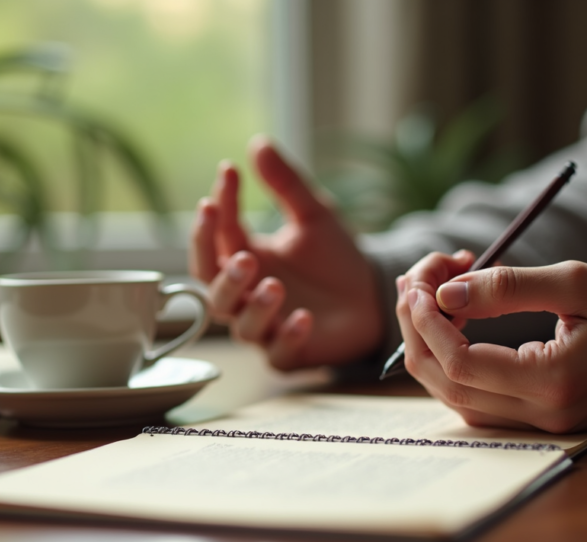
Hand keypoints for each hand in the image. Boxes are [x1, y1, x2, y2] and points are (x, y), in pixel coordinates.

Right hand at [189, 136, 381, 369]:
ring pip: (240, 324)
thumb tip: (258, 141)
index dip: (215, 211)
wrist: (374, 294)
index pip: (214, 237)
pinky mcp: (291, 353)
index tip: (229, 174)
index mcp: (244, 257)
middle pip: (212, 289)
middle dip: (222, 274)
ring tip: (274, 285)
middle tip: (245, 255)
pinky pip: (278, 354)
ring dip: (253, 305)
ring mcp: (266, 327)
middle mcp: (246, 295)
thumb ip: (285, 184)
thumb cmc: (335, 257)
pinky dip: (287, 337)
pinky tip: (303, 319)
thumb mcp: (314, 214)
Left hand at [396, 259, 586, 431]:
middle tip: (413, 284)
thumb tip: (446, 293)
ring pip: (453, 397)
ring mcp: (537, 424)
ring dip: (428, 348)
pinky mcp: (536, 420)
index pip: (460, 362)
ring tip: (424, 299)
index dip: (427, 323)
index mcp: (552, 381)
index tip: (419, 283)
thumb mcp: (578, 283)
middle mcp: (540, 414)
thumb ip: (509, 287)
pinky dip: (450, 364)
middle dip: (417, 330)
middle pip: (446, 383)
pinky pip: (474, 401)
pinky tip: (447, 327)